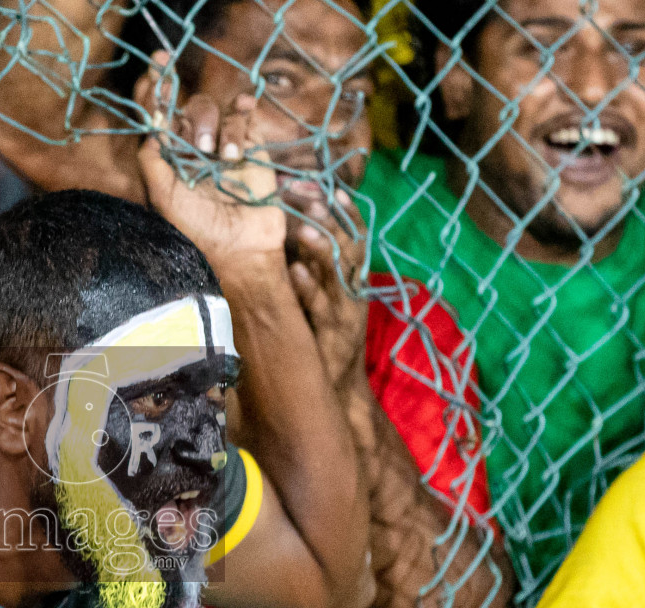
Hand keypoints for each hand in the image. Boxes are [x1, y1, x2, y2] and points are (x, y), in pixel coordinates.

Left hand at [133, 52, 284, 269]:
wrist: (242, 248)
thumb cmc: (199, 229)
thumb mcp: (164, 197)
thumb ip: (152, 161)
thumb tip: (150, 127)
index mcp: (170, 157)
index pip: (160, 115)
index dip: (157, 89)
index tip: (158, 66)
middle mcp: (194, 147)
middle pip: (189, 108)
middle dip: (195, 120)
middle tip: (202, 149)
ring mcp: (223, 145)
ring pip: (215, 110)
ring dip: (219, 128)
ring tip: (227, 158)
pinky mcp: (251, 146)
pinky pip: (243, 115)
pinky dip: (242, 112)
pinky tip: (245, 115)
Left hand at [288, 191, 369, 389]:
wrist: (337, 386)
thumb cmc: (323, 333)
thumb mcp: (322, 292)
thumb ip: (312, 262)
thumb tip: (290, 225)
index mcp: (352, 275)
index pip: (354, 233)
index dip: (344, 209)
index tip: (326, 185)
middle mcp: (353, 289)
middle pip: (347, 246)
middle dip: (330, 218)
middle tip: (309, 194)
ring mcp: (346, 311)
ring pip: (338, 275)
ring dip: (321, 250)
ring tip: (305, 229)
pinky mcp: (334, 335)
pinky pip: (322, 309)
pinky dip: (310, 290)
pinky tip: (294, 273)